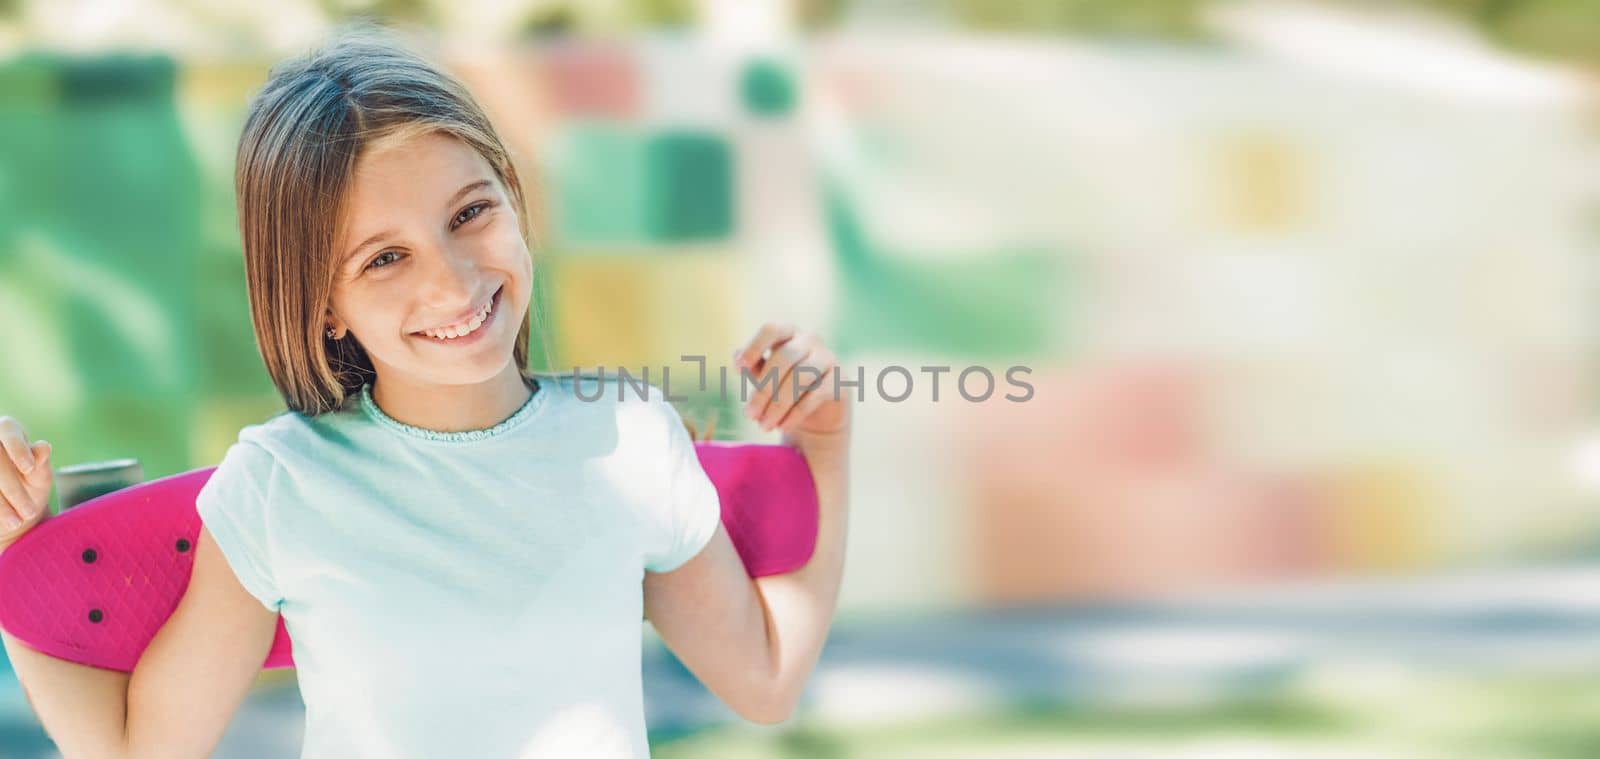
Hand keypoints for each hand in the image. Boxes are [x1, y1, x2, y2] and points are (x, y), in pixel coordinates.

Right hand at [0, 417, 50, 551]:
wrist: (12, 515)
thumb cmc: (30, 488)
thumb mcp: (39, 478)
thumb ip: (40, 463)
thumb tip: (43, 446)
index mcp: (8, 431)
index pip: (8, 428)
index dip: (17, 448)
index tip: (29, 468)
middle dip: (12, 488)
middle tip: (28, 512)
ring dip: (1, 504)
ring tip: (16, 523)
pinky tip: (4, 524)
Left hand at [732, 323, 850, 441]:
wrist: (819, 414)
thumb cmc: (785, 389)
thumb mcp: (765, 377)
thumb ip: (752, 366)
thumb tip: (736, 356)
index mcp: (788, 334)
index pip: (771, 330)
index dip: (754, 346)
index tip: (738, 367)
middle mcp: (810, 340)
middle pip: (784, 357)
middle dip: (764, 389)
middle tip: (750, 415)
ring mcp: (828, 358)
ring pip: (799, 377)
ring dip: (778, 405)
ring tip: (764, 426)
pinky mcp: (839, 380)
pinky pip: (816, 395)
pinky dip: (796, 413)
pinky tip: (783, 427)